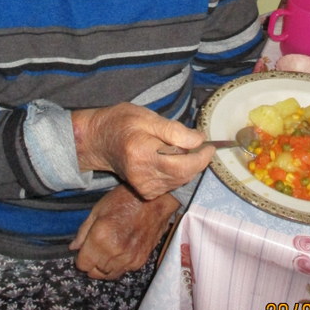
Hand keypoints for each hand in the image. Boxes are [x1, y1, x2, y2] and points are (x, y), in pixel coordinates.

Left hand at [69, 184, 179, 279]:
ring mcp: (128, 259)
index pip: (83, 264)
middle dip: (92, 263)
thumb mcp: (98, 209)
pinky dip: (119, 265)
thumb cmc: (125, 200)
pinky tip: (121, 250)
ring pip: (109, 275)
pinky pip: (123, 271)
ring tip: (108, 250)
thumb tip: (73, 248)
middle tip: (96, 249)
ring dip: (105, 267)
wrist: (155, 200)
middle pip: (95, 273)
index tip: (85, 250)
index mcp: (100, 237)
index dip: (81, 257)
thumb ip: (83, 231)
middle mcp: (114, 252)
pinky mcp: (139, 261)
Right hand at [72, 103, 213, 199]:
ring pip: (180, 180)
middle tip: (198, 144)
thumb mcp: (147, 117)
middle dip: (197, 160)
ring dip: (188, 166)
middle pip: (183, 175)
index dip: (201, 157)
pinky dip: (178, 172)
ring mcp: (143, 187)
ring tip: (180, 148)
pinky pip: (172, 184)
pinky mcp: (146, 192)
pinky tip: (170, 159)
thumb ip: (174, 130)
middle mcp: (142, 175)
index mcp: (142, 154)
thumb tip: (199, 140)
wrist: (100, 141)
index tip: (209, 145)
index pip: (182, 165)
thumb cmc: (122, 123)